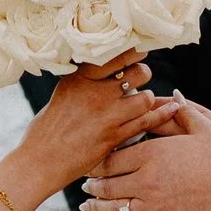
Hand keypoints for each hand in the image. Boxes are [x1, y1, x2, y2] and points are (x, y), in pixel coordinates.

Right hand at [11, 52, 167, 199]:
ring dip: (148, 98)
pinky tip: (171, 109)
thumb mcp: (64, 93)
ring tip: (142, 102)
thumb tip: (108, 67)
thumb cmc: (48, 128)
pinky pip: (146, 122)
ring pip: (145, 97)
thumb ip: (86, 81)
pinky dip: (161, 115)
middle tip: (140, 78)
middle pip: (136, 72)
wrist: (40, 161)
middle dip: (143, 73)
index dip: (133, 51)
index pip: (115, 55)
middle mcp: (94, 92)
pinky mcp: (114, 137)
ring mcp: (106, 115)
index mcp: (80, 77)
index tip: (139, 49)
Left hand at [76, 98, 210, 210]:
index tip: (89, 163)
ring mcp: (153, 207)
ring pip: (115, 209)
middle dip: (92, 185)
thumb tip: (174, 95)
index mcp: (150, 155)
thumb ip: (182, 112)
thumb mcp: (203, 127)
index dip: (96, 163)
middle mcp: (146, 181)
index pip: (110, 160)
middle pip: (107, 185)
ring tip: (89, 205)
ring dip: (98, 207)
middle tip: (84, 184)